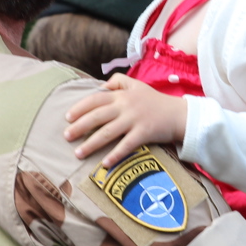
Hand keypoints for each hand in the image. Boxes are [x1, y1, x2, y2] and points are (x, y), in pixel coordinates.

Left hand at [63, 73, 187, 166]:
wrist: (179, 114)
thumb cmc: (155, 101)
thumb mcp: (137, 85)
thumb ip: (118, 82)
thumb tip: (100, 86)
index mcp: (122, 95)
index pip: (96, 99)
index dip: (80, 107)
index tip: (67, 117)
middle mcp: (126, 106)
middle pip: (97, 116)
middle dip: (79, 127)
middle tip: (66, 137)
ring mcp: (134, 120)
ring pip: (108, 132)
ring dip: (91, 144)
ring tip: (78, 154)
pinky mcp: (144, 133)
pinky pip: (126, 145)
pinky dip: (115, 155)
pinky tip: (104, 163)